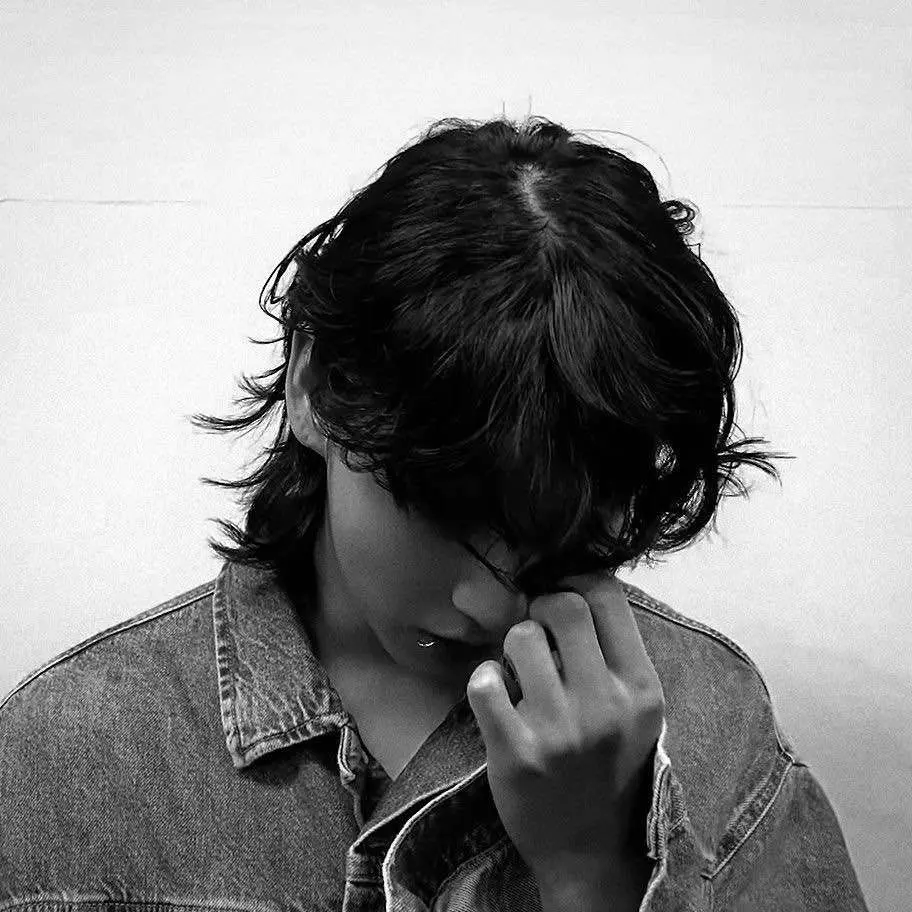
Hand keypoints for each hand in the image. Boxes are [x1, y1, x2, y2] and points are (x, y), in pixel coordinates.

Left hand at [465, 571, 664, 885]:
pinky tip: (497, 698)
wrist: (588, 851)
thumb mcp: (635, 711)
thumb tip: (571, 583)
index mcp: (642, 688)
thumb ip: (611, 653)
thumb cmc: (608, 767)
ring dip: (512, 649)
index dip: (578, 582)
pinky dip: (485, 680)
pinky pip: (485, 681)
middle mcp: (606, 705)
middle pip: (564, 605)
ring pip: (520, 636)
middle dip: (542, 607)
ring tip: (519, 674)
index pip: (608, 595)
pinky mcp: (516, 752)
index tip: (565, 596)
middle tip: (538, 634)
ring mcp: (560, 730)